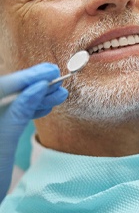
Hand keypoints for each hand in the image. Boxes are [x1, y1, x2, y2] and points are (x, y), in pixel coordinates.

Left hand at [0, 63, 67, 201]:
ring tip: (59, 94)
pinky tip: (47, 106)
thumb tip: (38, 87)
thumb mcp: (3, 141)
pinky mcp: (1, 130)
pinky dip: (33, 111)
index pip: (3, 86)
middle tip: (58, 79)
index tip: (49, 71)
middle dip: (36, 86)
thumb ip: (19, 112)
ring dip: (38, 98)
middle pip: (11, 92)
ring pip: (17, 103)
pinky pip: (17, 115)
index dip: (27, 77)